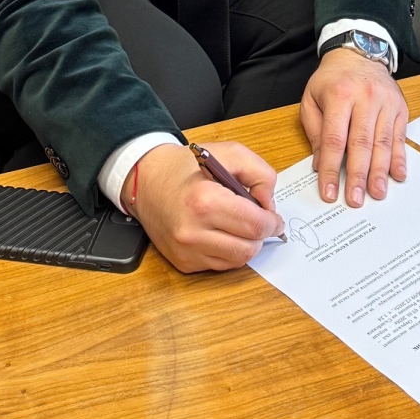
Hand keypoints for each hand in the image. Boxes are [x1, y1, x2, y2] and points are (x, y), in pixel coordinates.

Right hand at [128, 139, 283, 272]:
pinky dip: (228, 251)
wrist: (145, 180)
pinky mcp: (183, 262)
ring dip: (246, 244)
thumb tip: (269, 205)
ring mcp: (186, 250)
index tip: (273, 217)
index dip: (272, 222)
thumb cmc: (186, 167)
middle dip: (261, 234)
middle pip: (249, 247)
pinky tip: (221, 232)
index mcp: (205, 201)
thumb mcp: (229, 153)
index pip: (255, 225)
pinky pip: (220, 265)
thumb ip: (260, 174)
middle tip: (259, 220)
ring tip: (239, 225)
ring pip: (237, 260)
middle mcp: (193, 231)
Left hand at [301, 47, 408, 206]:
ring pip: (383, 142)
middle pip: (361, 143)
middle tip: (356, 199)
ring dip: (380, 171)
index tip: (329, 192)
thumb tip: (319, 164)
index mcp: (339, 96)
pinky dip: (399, 158)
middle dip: (358, 175)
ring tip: (377, 193)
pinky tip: (397, 175)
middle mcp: (365, 98)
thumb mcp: (311, 99)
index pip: (334, 139)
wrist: (359, 53)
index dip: (330, 169)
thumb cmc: (332, 80)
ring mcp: (385, 103)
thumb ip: (314, 131)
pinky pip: (400, 136)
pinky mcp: (400, 108)